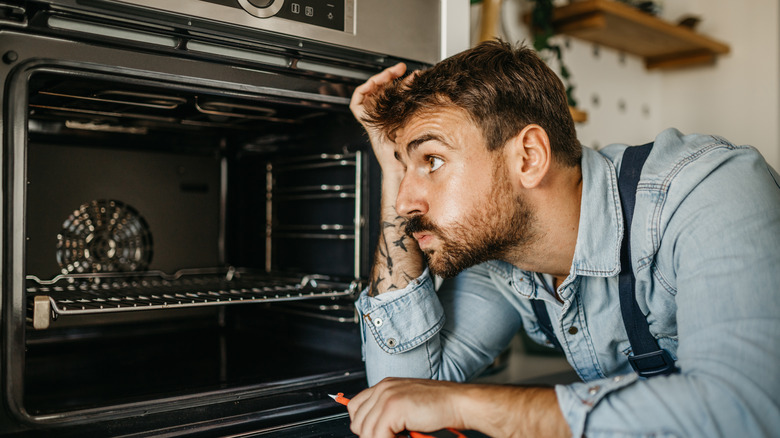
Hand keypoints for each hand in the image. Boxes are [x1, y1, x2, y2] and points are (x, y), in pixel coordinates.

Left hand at [347, 377, 464, 437]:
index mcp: (385, 386)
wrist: (458, 403)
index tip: (377, 434)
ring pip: (366, 432)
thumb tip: (372, 432)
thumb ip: (388, 413)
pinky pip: (378, 435)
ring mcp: (387, 397)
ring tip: (400, 437)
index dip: (364, 426)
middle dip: (372, 436)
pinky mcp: (393, 408)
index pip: (355, 408)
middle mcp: (383, 388)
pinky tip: (406, 437)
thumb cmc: (439, 407)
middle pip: (358, 422)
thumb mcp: (407, 407)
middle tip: (393, 436)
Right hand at [350, 62, 407, 181]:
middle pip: (379, 87)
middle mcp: (380, 113)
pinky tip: (373, 84)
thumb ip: (414, 101)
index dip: (398, 78)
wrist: (402, 162)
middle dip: (389, 74)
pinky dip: (362, 90)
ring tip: (390, 73)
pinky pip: (356, 102)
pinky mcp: (365, 120)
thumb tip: (421, 82)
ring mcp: (372, 116)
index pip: (391, 90)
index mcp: (392, 112)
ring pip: (368, 90)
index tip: (409, 72)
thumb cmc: (410, 146)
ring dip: (377, 79)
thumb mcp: (415, 117)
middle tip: (400, 68)